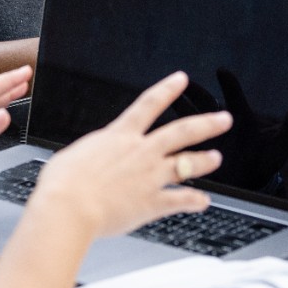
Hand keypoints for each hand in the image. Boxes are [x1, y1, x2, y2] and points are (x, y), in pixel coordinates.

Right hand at [34, 72, 230, 240]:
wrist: (69, 207)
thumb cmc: (63, 183)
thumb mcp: (74, 155)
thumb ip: (92, 154)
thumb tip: (89, 157)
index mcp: (119, 136)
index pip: (149, 104)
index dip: (168, 89)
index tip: (182, 79)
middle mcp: (140, 152)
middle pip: (180, 131)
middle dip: (206, 124)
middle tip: (224, 119)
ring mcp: (150, 177)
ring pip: (186, 164)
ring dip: (204, 160)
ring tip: (216, 157)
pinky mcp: (152, 203)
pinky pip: (180, 200)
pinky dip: (194, 201)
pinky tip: (203, 202)